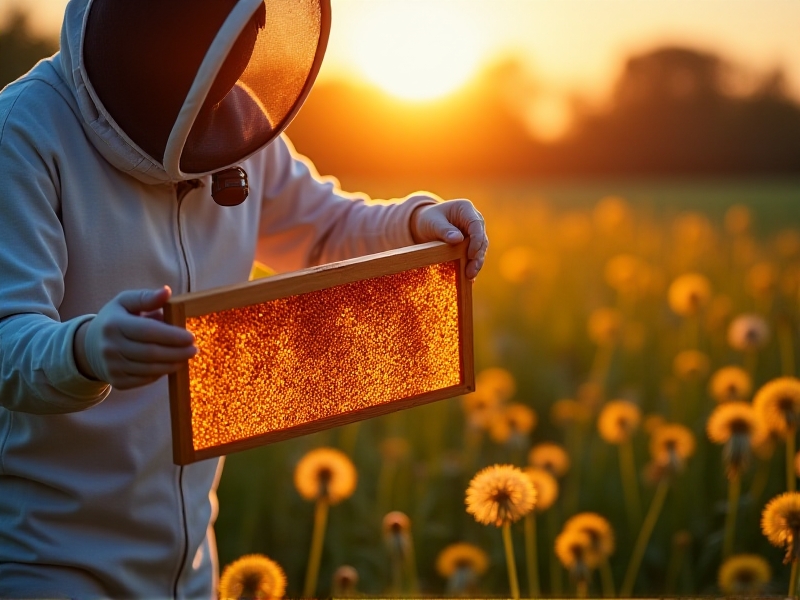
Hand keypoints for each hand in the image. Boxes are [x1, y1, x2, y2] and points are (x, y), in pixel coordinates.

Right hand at [74, 286, 196, 389]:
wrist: (90, 347)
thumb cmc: (115, 320)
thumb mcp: (125, 302)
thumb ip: (146, 298)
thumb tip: (166, 292)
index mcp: (114, 324)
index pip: (148, 331)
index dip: (172, 336)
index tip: (191, 337)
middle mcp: (110, 347)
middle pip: (151, 353)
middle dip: (177, 352)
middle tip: (194, 350)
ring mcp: (112, 366)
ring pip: (150, 369)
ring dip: (172, 364)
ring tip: (186, 357)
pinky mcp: (117, 381)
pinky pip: (145, 379)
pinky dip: (161, 373)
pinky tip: (170, 365)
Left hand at [410, 199, 487, 279]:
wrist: (425, 224)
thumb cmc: (428, 219)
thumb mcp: (432, 223)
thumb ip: (444, 230)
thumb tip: (458, 239)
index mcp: (466, 209)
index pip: (476, 224)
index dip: (476, 240)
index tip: (470, 255)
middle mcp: (474, 220)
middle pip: (481, 238)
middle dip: (477, 256)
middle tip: (471, 271)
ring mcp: (474, 232)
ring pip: (480, 249)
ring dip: (476, 263)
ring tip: (470, 276)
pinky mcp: (471, 243)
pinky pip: (474, 255)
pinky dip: (471, 265)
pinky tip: (468, 277)